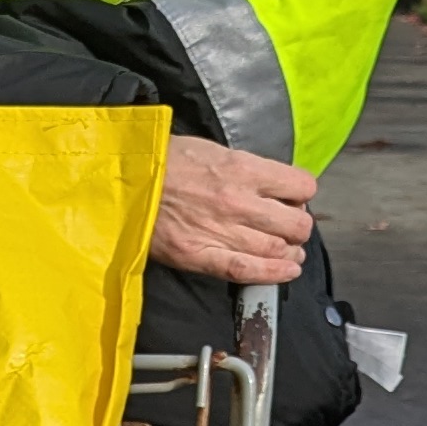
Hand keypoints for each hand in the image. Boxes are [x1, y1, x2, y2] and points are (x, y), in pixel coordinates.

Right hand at [150, 134, 316, 281]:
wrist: (125, 181)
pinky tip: (287, 272)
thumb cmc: (167, 161)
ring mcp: (221, 232)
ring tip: (289, 252)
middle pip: (296, 224)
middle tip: (289, 227)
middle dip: (298, 227)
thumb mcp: (214, 150)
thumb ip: (246, 169)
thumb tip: (273, 187)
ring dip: (290, 253)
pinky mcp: (201, 256)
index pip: (301, 186)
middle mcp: (239, 202)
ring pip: (278, 250)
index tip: (293, 198)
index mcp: (244, 170)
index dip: (301, 193)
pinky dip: (273, 274)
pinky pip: (248, 271)